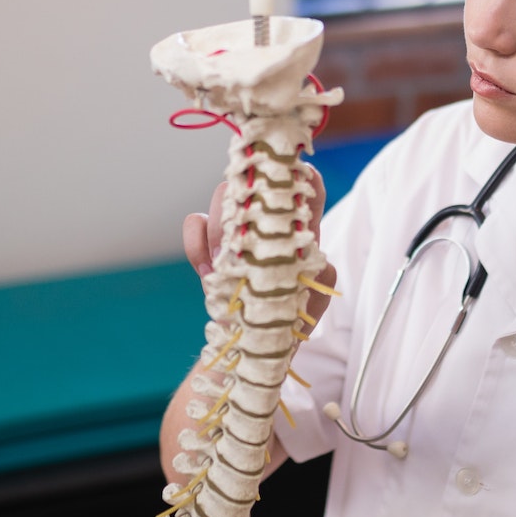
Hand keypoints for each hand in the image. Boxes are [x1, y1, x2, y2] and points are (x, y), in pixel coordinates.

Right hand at [183, 166, 334, 324]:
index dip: (304, 176)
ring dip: (220, 230)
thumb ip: (321, 274)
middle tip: (246, 241)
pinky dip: (196, 243)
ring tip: (225, 264)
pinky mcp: (209, 245)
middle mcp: (266, 223)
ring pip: (222, 196)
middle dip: (247, 206)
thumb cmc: (290, 316)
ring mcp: (236, 231)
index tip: (297, 175)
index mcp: (299, 232)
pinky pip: (194, 222)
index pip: (308, 191)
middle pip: (256, 184)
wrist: (255, 341)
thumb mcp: (315, 296)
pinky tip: (208, 270)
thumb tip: (311, 254)